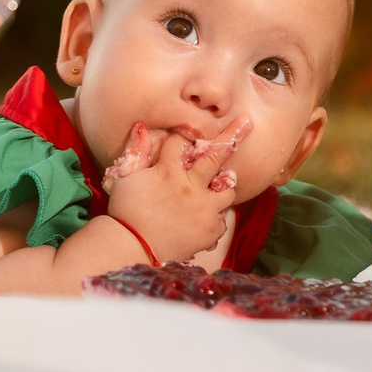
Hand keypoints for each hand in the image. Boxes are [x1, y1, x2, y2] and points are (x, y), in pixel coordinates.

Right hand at [101, 117, 250, 262]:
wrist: (131, 247)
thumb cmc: (125, 211)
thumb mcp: (125, 179)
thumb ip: (136, 152)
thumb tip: (141, 127)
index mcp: (169, 171)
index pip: (180, 143)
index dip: (182, 136)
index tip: (188, 133)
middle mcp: (191, 186)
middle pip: (216, 157)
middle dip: (231, 139)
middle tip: (246, 123)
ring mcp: (204, 209)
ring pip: (228, 191)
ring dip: (222, 190)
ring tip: (214, 192)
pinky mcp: (210, 230)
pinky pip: (221, 222)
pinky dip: (214, 221)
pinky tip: (203, 221)